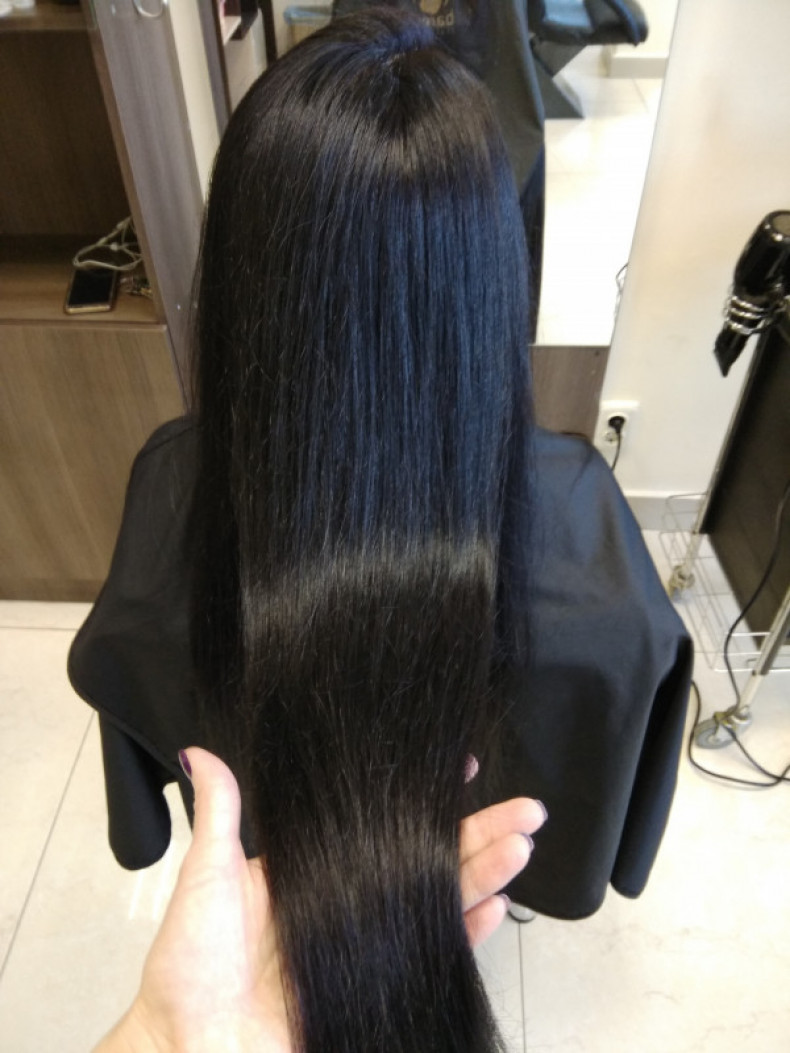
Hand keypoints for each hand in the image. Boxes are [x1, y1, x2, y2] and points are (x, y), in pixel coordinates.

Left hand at [96, 749, 544, 1051]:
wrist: (191, 1047)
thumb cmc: (188, 968)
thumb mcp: (207, 878)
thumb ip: (221, 817)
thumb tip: (203, 753)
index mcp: (315, 867)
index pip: (381, 820)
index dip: (424, 795)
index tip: (461, 765)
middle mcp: (350, 900)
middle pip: (428, 856)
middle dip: (481, 831)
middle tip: (524, 808)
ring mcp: (369, 941)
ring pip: (442, 898)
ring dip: (486, 872)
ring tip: (521, 845)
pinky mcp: (379, 982)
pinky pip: (435, 954)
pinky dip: (468, 932)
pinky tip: (496, 905)